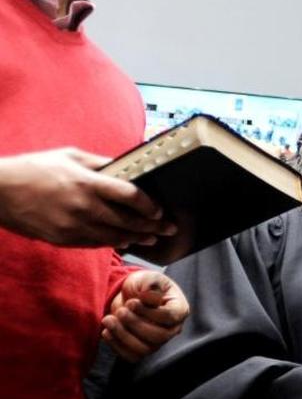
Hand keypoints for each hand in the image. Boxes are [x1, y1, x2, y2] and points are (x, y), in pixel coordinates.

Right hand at [0, 148, 175, 247]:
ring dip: (136, 238)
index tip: (160, 210)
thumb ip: (101, 163)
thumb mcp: (69, 156)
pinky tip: (123, 241)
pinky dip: (112, 243)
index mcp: (86, 183)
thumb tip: (126, 166)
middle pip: (127, 221)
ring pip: (113, 236)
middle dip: (152, 226)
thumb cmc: (34, 168)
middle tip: (169, 229)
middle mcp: (83, 207)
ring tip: (151, 238)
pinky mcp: (62, 239)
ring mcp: (72, 226)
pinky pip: (94, 243)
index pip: (129, 196)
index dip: (149, 205)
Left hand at [102, 270, 189, 361]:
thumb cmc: (143, 287)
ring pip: (144, 349)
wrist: (130, 297)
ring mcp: (158, 343)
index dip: (148, 312)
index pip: (169, 317)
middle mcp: (173, 329)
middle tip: (120, 311)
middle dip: (135, 324)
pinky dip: (116, 345)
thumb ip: (150, 283)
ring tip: (108, 319)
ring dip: (123, 335)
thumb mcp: (148, 278)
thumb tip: (148, 295)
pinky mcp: (142, 351)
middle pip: (158, 336)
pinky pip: (131, 356)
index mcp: (179, 309)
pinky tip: (106, 331)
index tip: (131, 302)